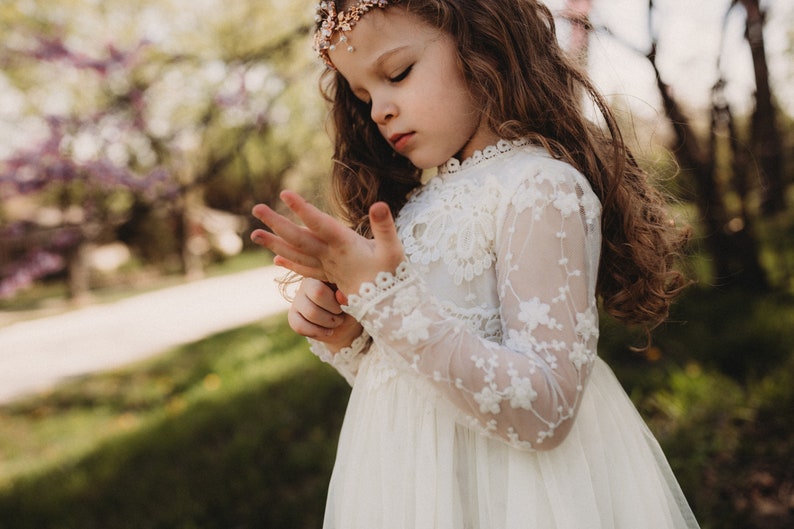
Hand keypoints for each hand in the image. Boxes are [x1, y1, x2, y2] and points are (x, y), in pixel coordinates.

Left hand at [250, 190, 404, 296]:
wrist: (389, 308)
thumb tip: (379, 204)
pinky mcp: (330, 276)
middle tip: (256, 208)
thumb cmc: (393, 277)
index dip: (303, 209)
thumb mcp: (394, 250)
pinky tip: (276, 258)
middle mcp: (331, 257)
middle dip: (277, 223)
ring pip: (296, 254)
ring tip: (254, 234)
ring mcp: (328, 267)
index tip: (284, 193)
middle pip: (299, 238)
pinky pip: (305, 269)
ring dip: (274, 244)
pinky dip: (289, 262)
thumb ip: (385, 227)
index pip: (320, 224)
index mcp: (345, 246)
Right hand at [287, 278, 362, 351]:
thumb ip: (348, 295)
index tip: (346, 303)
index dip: (336, 299)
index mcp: (324, 274)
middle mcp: (308, 282)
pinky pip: (299, 326)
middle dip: (334, 309)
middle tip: (341, 313)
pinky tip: (327, 331)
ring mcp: (298, 298)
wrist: (346, 325)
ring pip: (310, 312)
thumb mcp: (355, 299)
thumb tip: (339, 297)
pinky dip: (317, 332)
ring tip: (337, 322)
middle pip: (318, 294)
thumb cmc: (352, 306)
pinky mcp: (293, 315)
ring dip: (329, 322)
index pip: (325, 282)